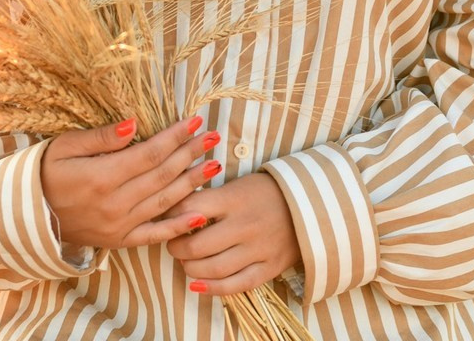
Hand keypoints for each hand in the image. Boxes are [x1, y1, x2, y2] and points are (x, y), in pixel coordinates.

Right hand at [41, 115, 221, 249]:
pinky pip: (155, 235)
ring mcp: (120, 225)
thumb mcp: (66, 146)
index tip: (195, 121)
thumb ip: (101, 138)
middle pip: (162, 175)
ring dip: (193, 183)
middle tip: (213, 136)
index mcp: (102, 177)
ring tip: (215, 165)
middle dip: (191, 153)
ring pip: (165, 202)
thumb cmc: (47, 173)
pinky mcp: (121, 241)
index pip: (149, 153)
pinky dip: (179, 226)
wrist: (30, 217)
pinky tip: (201, 215)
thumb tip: (134, 125)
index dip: (175, 137)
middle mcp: (115, 204)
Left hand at [165, 171, 300, 294]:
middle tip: (172, 244)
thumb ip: (210, 198)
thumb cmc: (265, 192)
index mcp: (234, 199)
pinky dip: (212, 289)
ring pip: (213, 269)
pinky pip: (235, 286)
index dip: (172, 216)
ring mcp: (257, 250)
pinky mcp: (268, 269)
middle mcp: (244, 225)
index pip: (191, 208)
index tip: (166, 219)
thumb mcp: (237, 185)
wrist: (308, 205)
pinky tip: (197, 285)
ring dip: (190, 269)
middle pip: (197, 245)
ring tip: (185, 262)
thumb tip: (174, 209)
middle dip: (176, 248)